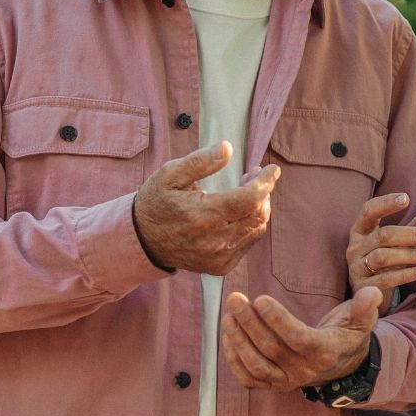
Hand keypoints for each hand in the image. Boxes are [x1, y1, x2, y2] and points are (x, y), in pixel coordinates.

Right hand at [132, 141, 281, 275]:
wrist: (142, 240)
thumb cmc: (156, 202)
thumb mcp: (169, 174)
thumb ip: (200, 161)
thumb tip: (227, 148)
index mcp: (203, 214)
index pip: (250, 198)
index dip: (266, 182)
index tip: (272, 169)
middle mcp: (214, 240)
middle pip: (259, 214)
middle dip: (264, 192)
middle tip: (253, 176)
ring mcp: (219, 257)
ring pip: (257, 229)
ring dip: (259, 208)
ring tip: (246, 191)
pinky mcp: (221, 266)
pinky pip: (248, 243)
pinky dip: (251, 225)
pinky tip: (238, 213)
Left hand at [220, 287, 384, 391]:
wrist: (342, 365)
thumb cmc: (347, 335)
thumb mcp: (361, 320)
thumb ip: (365, 306)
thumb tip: (371, 292)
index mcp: (325, 352)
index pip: (298, 338)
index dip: (277, 320)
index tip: (261, 298)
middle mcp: (305, 370)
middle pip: (271, 349)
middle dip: (249, 322)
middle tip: (235, 299)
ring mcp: (287, 380)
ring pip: (256, 365)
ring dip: (237, 340)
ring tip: (228, 315)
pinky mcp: (274, 385)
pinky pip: (249, 379)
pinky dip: (234, 360)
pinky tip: (227, 335)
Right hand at [347, 193, 415, 293]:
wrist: (371, 294)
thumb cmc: (387, 261)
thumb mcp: (400, 242)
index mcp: (361, 230)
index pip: (369, 211)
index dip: (386, 203)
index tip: (406, 198)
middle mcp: (355, 247)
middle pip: (383, 235)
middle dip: (412, 235)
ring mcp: (356, 267)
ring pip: (383, 257)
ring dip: (410, 255)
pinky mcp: (362, 287)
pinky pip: (384, 279)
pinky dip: (405, 275)